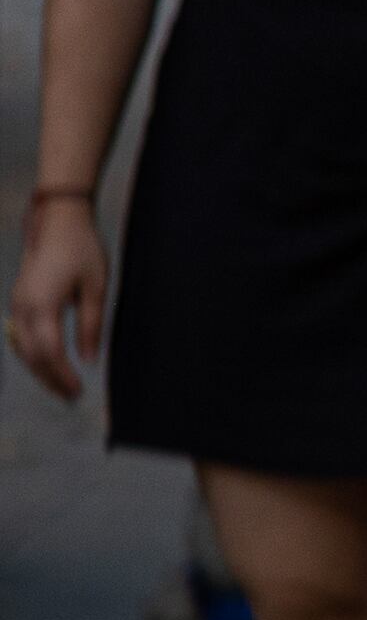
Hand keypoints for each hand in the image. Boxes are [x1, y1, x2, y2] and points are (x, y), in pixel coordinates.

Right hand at [9, 197, 103, 400]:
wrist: (56, 221)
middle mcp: (23, 307)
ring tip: (61, 387)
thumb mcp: (96, 288)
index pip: (48, 352)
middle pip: (31, 355)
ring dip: (39, 370)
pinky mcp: (18, 301)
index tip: (78, 392)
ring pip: (21, 348)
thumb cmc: (81, 250)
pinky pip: (19, 336)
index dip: (61, 376)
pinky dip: (32, 354)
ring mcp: (16, 303)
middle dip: (49, 379)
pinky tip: (47, 365)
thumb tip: (89, 360)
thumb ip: (91, 325)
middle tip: (71, 398)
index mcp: (42, 304)